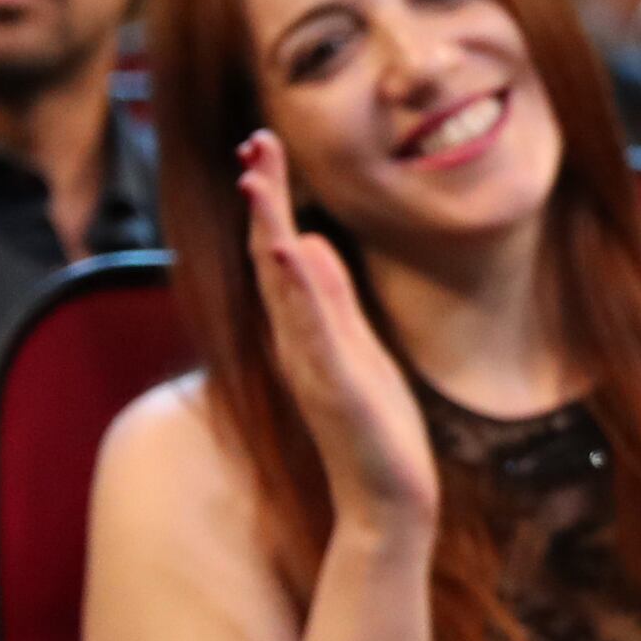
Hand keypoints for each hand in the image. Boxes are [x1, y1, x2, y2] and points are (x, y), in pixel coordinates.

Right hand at [238, 132, 438, 529]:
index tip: (263, 150)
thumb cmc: (373, 427)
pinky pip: (312, 329)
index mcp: (303, 328)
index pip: (279, 252)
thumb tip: (310, 241)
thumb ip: (330, 298)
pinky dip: (299, 289)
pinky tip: (290, 249)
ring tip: (258, 176)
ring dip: (270, 228)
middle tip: (255, 142)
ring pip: (282, 285)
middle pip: (271, 256)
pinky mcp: (335, 384)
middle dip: (264, 198)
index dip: (270, 202)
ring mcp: (312, 361)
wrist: (385, 499)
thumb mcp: (355, 348)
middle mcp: (296, 339)